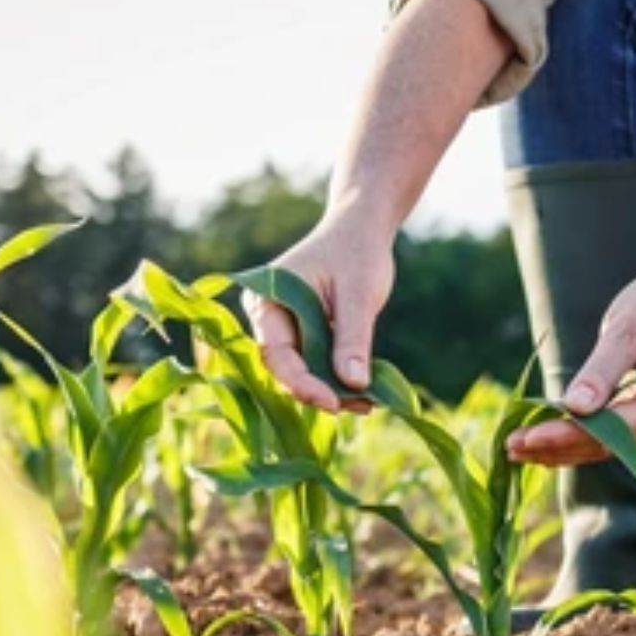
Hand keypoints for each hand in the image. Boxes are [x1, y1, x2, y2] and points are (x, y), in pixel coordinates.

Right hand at [242, 206, 394, 412]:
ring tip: (367, 403)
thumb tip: (354, 384)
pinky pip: (317, 364)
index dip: (301, 382)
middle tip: (356, 406)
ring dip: (332, 390)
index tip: (332, 402)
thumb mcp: (358, 295)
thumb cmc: (356, 251)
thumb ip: (353, 338)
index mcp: (267, 299)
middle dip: (319, 391)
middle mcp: (269, 317)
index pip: (276, 353)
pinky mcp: (305, 336)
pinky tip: (365, 393)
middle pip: (285, 368)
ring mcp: (286, 328)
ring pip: (303, 371)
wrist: (361, 229)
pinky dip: (338, 379)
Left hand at [506, 251, 635, 464]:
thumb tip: (575, 407)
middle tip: (509, 445)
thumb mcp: (630, 329)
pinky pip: (602, 436)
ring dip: (557, 449)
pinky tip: (536, 443)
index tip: (528, 436)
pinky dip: (569, 439)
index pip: (613, 428)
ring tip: (513, 449)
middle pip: (604, 444)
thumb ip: (604, 369)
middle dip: (555, 445)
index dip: (568, 435)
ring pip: (600, 446)